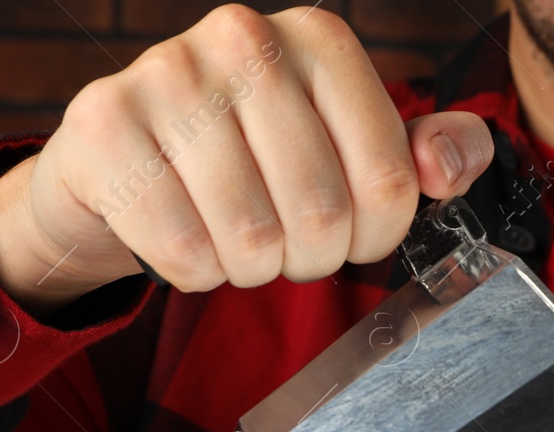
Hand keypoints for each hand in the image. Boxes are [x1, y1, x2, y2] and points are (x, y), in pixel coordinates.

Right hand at [0, 4, 493, 313]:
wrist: (124, 156)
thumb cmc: (252, 155)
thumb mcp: (349, 145)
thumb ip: (424, 154)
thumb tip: (449, 164)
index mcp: (321, 42)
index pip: (393, 184)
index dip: (373, 236)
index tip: (346, 231)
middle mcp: (246, 39)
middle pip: (323, 215)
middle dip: (308, 257)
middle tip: (282, 241)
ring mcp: (168, 74)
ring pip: (252, 240)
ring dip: (249, 268)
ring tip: (232, 236)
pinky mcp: (104, 125)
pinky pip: (184, 251)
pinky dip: (192, 271)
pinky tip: (182, 233)